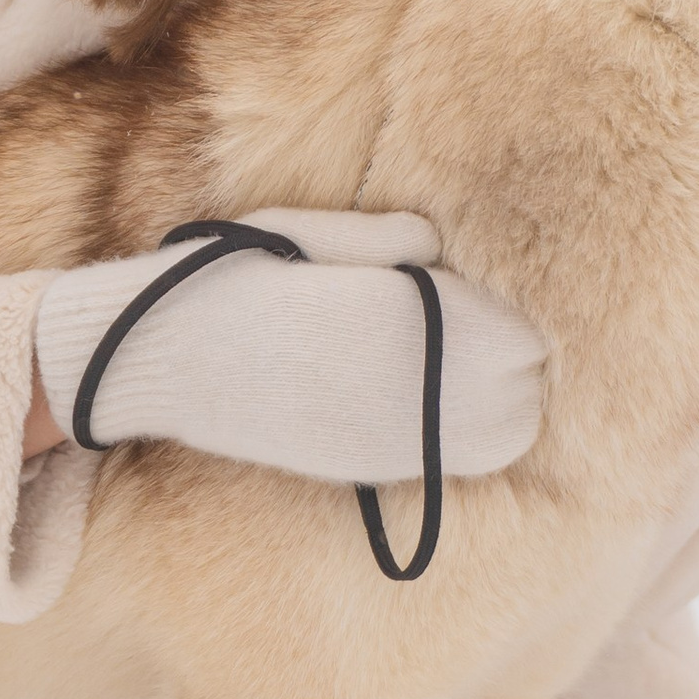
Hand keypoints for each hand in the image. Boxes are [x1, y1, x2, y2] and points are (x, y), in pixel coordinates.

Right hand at [31, 206, 545, 486]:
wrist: (174, 355)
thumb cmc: (240, 276)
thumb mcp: (318, 230)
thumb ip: (393, 235)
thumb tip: (438, 244)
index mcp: (414, 319)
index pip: (521, 336)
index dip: (502, 313)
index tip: (465, 293)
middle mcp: (416, 389)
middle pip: (525, 391)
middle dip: (510, 361)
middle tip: (465, 329)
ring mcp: (394, 438)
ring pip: (503, 436)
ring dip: (495, 403)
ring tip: (451, 367)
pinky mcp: (367, 468)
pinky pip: (451, 461)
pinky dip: (459, 435)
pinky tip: (424, 401)